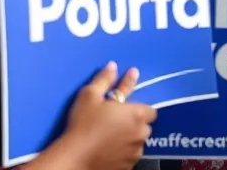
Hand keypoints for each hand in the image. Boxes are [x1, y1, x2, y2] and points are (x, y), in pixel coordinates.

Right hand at [31, 62, 155, 169]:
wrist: (75, 158)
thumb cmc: (84, 124)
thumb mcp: (90, 95)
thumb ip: (105, 80)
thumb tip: (113, 66)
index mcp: (136, 114)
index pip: (151, 110)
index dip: (138, 109)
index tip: (124, 109)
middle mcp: (141, 134)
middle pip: (144, 126)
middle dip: (133, 124)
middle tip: (114, 122)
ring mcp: (135, 152)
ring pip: (137, 142)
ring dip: (129, 138)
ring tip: (109, 137)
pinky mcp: (127, 166)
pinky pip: (129, 156)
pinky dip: (122, 152)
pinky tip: (108, 149)